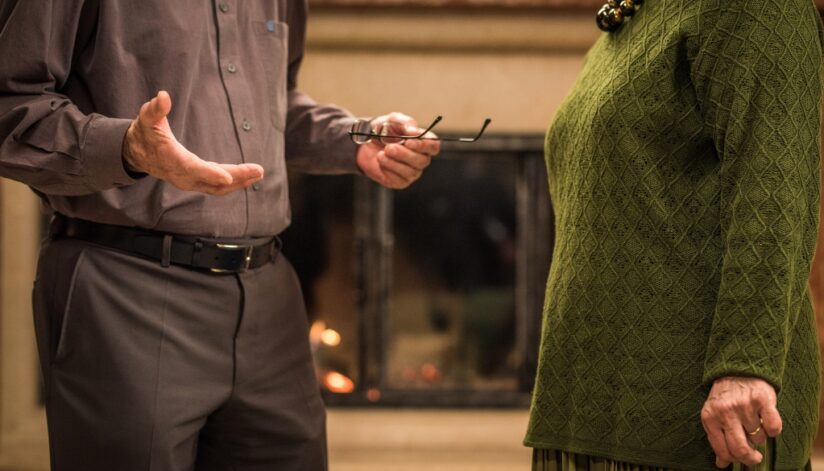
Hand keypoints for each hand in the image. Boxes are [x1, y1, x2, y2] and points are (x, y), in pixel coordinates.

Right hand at [123, 91, 263, 195]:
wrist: (136, 153)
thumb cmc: (144, 132)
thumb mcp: (146, 118)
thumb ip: (156, 109)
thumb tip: (163, 96)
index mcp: (171, 158)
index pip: (193, 168)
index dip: (210, 173)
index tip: (228, 177)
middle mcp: (181, 175)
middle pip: (212, 181)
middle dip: (236, 177)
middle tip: (258, 171)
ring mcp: (188, 181)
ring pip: (217, 188)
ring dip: (239, 182)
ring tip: (258, 174)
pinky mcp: (194, 182)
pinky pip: (216, 187)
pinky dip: (233, 184)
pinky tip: (248, 178)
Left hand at [355, 112, 439, 188]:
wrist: (365, 143)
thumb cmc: (383, 131)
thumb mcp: (392, 120)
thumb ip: (404, 122)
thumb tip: (413, 130)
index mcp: (423, 143)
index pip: (433, 146)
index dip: (424, 144)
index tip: (409, 141)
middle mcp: (421, 159)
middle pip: (423, 161)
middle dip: (405, 154)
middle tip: (389, 147)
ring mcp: (411, 172)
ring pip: (411, 172)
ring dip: (394, 162)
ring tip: (381, 154)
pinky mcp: (399, 181)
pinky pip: (398, 179)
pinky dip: (388, 170)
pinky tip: (380, 161)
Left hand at [701, 376, 781, 467]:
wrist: (738, 368)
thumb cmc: (726, 396)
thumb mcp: (714, 415)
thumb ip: (717, 439)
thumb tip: (721, 464)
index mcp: (709, 417)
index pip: (722, 450)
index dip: (734, 459)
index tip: (742, 459)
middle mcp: (725, 411)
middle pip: (740, 448)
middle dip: (750, 458)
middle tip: (755, 458)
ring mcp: (743, 405)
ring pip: (758, 437)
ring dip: (760, 435)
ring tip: (754, 421)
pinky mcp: (762, 399)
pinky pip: (774, 427)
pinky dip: (774, 429)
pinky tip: (767, 421)